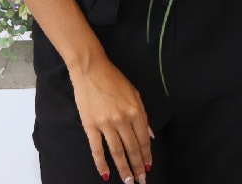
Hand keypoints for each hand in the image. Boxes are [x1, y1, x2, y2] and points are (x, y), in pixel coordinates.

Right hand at [69, 56, 152, 182]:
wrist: (91, 69)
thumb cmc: (114, 79)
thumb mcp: (135, 93)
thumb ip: (143, 116)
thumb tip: (151, 136)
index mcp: (136, 111)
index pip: (144, 140)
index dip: (147, 156)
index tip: (148, 168)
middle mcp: (122, 119)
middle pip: (132, 149)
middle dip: (137, 167)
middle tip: (140, 181)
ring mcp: (106, 123)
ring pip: (117, 152)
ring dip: (123, 168)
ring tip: (128, 181)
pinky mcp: (90, 124)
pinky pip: (97, 148)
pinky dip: (101, 163)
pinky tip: (105, 174)